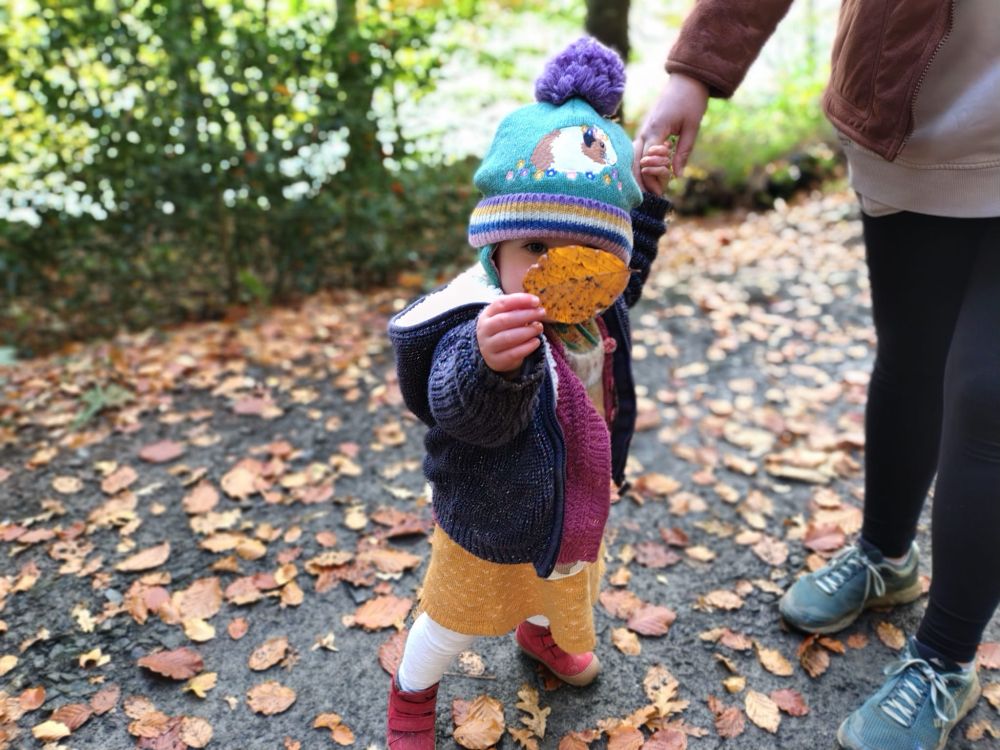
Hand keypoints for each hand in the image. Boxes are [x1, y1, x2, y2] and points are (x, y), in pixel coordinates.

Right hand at [476, 293, 545, 375]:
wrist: (492, 355)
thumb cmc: (504, 331)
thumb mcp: (507, 317)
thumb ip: (518, 309)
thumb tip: (534, 304)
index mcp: (487, 315)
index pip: (501, 303)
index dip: (519, 300)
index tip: (536, 301)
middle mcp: (484, 330)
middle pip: (504, 320)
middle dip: (526, 315)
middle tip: (541, 313)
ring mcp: (488, 346)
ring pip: (508, 337)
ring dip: (527, 331)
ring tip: (539, 327)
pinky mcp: (496, 361)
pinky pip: (512, 354)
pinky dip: (527, 347)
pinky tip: (536, 341)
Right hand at [632, 73, 709, 191]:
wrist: (686, 79)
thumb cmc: (691, 100)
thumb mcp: (692, 128)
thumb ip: (683, 152)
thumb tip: (676, 176)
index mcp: (655, 130)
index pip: (647, 161)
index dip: (652, 178)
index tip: (661, 192)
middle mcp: (645, 131)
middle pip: (634, 162)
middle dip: (641, 180)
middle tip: (651, 196)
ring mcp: (643, 130)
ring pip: (633, 157)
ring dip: (639, 173)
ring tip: (648, 189)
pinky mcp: (646, 130)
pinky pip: (639, 151)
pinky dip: (641, 164)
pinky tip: (648, 174)